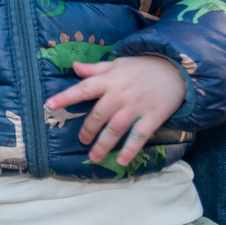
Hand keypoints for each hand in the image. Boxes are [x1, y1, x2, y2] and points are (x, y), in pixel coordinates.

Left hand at [47, 55, 185, 167]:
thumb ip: (95, 69)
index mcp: (109, 80)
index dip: (65, 97)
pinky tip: (121, 161)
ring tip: (94, 156)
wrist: (176, 69)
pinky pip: (139, 136)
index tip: (49, 105)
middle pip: (98, 115)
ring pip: (115, 129)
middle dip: (87, 130)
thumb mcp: (118, 63)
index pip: (83, 89)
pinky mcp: (152, 117)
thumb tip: (75, 67)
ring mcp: (136, 107)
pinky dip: (130, 149)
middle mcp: (120, 94)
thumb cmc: (142, 68)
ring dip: (103, 144)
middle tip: (82, 140)